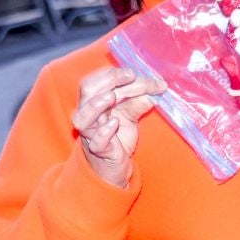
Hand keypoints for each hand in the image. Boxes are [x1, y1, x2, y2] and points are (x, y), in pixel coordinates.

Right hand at [73, 66, 162, 188]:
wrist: (116, 167)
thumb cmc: (118, 136)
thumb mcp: (131, 114)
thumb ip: (140, 100)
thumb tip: (157, 87)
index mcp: (95, 101)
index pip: (98, 81)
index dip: (113, 74)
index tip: (133, 72)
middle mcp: (88, 114)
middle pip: (87, 91)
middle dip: (108, 80)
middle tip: (130, 77)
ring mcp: (91, 133)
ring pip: (82, 117)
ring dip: (96, 105)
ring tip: (112, 97)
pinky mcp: (99, 150)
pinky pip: (95, 141)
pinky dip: (103, 132)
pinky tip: (113, 124)